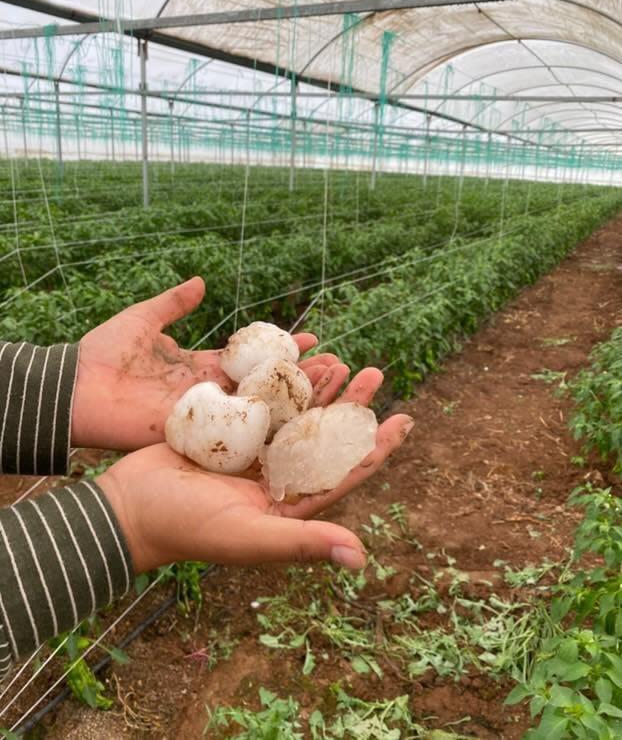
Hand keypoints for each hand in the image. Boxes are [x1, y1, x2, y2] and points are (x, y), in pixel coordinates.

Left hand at [71, 277, 348, 450]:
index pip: (252, 360)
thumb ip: (174, 303)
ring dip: (293, 406)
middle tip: (339, 369)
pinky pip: (234, 436)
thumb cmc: (102, 353)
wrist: (73, 389)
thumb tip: (201, 282)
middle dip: (300, 380)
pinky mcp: (193, 436)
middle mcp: (210, 395)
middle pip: (263, 388)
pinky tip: (299, 426)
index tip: (316, 339)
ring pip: (257, 413)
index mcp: (200, 368)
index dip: (282, 352)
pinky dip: (266, 432)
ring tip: (333, 394)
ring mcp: (204, 418)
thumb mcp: (143, 318)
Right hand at [96, 369, 412, 572]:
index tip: (406, 420)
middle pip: (324, 436)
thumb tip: (361, 558)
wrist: (128, 507)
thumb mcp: (247, 536)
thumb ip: (302, 542)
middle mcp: (276, 479)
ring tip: (342, 361)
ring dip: (319, 389)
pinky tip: (295, 360)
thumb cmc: (186, 528)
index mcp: (288, 506)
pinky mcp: (228, 434)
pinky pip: (262, 404)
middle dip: (352, 406)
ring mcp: (251, 454)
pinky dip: (279, 383)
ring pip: (295, 415)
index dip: (376, 448)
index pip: (344, 473)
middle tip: (374, 373)